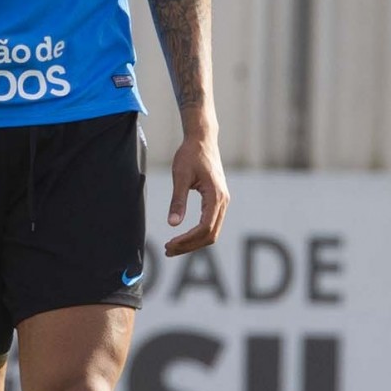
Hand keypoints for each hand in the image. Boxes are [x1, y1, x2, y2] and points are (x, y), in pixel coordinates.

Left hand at [165, 133, 228, 256]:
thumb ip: (177, 201)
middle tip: (167, 250)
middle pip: (210, 234)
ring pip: (211, 232)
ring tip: (172, 247)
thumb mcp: (180, 176)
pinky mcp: (217, 200)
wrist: (202, 140)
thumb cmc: (190, 155)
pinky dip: (197, 234)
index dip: (188, 240)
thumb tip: (172, 224)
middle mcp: (223, 201)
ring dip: (193, 242)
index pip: (205, 228)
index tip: (169, 244)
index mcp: (215, 196)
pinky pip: (210, 224)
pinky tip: (183, 237)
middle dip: (189, 246)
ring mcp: (222, 201)